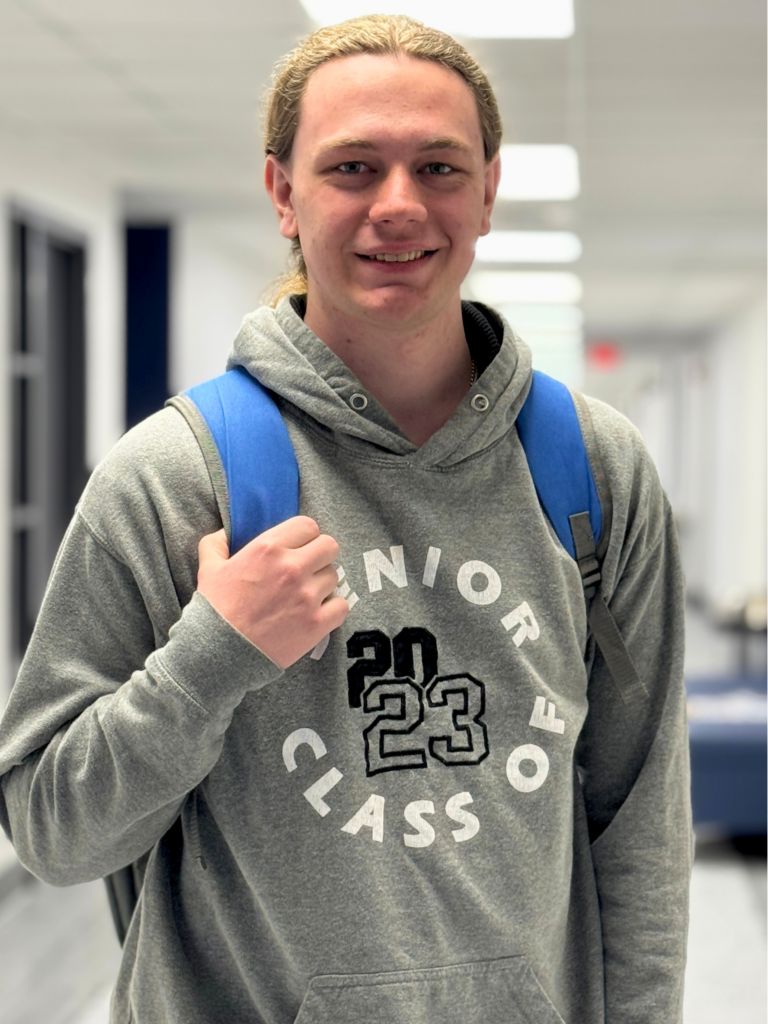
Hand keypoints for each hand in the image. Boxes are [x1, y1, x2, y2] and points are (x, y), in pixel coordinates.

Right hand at [196, 517, 348, 668]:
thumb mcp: (208, 568)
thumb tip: (227, 532)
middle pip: (329, 546)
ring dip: (322, 583)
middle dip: (319, 554)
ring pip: (334, 576)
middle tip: (308, 568)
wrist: (219, 653)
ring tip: (306, 594)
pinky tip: (316, 612)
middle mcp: (292, 568)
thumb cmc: (214, 610)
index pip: (307, 525)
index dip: (304, 535)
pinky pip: (342, 605)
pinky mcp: (317, 623)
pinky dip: (332, 609)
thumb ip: (216, 543)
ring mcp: (307, 596)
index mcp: (268, 548)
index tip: (299, 546)